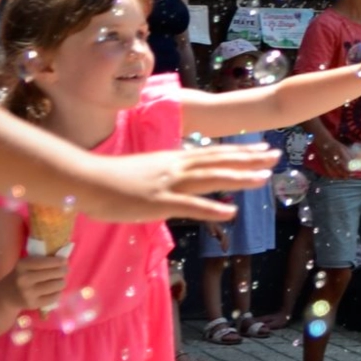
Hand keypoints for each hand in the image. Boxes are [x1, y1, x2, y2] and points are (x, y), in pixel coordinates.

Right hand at [6, 252, 67, 311]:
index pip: (46, 262)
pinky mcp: (33, 304)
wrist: (6, 295)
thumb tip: (64, 261)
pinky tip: (55, 290)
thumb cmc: (20, 276)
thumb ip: (41, 260)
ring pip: (56, 285)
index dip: (58, 261)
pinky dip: (58, 293)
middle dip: (63, 271)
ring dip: (62, 282)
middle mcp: (24, 279)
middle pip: (54, 273)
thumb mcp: (25, 264)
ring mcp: (28, 293)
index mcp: (22, 265)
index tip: (65, 261)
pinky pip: (54, 297)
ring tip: (60, 281)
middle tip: (65, 271)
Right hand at [77, 145, 278, 223]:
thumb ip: (166, 176)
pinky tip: (231, 212)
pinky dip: (212, 208)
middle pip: (218, 160)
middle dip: (249, 158)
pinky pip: (189, 206)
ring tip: (264, 178)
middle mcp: (175, 167)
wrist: (85, 180)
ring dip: (239, 178)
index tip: (262, 148)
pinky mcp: (157, 202)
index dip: (240, 151)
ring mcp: (168, 183)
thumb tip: (180, 182)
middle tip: (276, 154)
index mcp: (173, 160)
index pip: (213, 153)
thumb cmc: (111, 179)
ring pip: (210, 178)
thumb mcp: (146, 173)